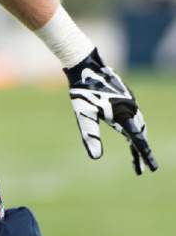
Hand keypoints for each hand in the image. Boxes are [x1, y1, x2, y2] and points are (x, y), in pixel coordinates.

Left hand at [64, 48, 157, 174]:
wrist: (85, 66)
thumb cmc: (83, 91)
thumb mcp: (84, 115)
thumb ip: (91, 135)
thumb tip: (95, 157)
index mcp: (123, 114)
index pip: (138, 140)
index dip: (145, 155)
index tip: (152, 168)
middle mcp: (130, 108)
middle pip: (140, 134)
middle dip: (141, 152)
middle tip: (141, 169)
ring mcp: (129, 101)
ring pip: (138, 125)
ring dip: (138, 140)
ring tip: (136, 155)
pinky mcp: (124, 96)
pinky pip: (133, 116)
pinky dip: (134, 128)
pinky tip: (128, 131)